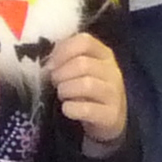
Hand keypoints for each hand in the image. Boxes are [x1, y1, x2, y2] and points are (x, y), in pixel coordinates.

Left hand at [44, 33, 126, 147]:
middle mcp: (112, 71)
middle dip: (60, 74)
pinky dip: (70, 109)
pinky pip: (86, 109)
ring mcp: (114, 94)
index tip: (51, 64)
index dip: (63, 50)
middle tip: (54, 83)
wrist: (109, 120)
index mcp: (104, 55)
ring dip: (65, 90)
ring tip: (62, 95)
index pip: (85, 41)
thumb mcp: (82, 71)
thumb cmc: (88, 91)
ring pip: (86, 84)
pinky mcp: (111, 115)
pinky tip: (67, 109)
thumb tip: (47, 63)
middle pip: (83, 63)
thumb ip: (67, 60)